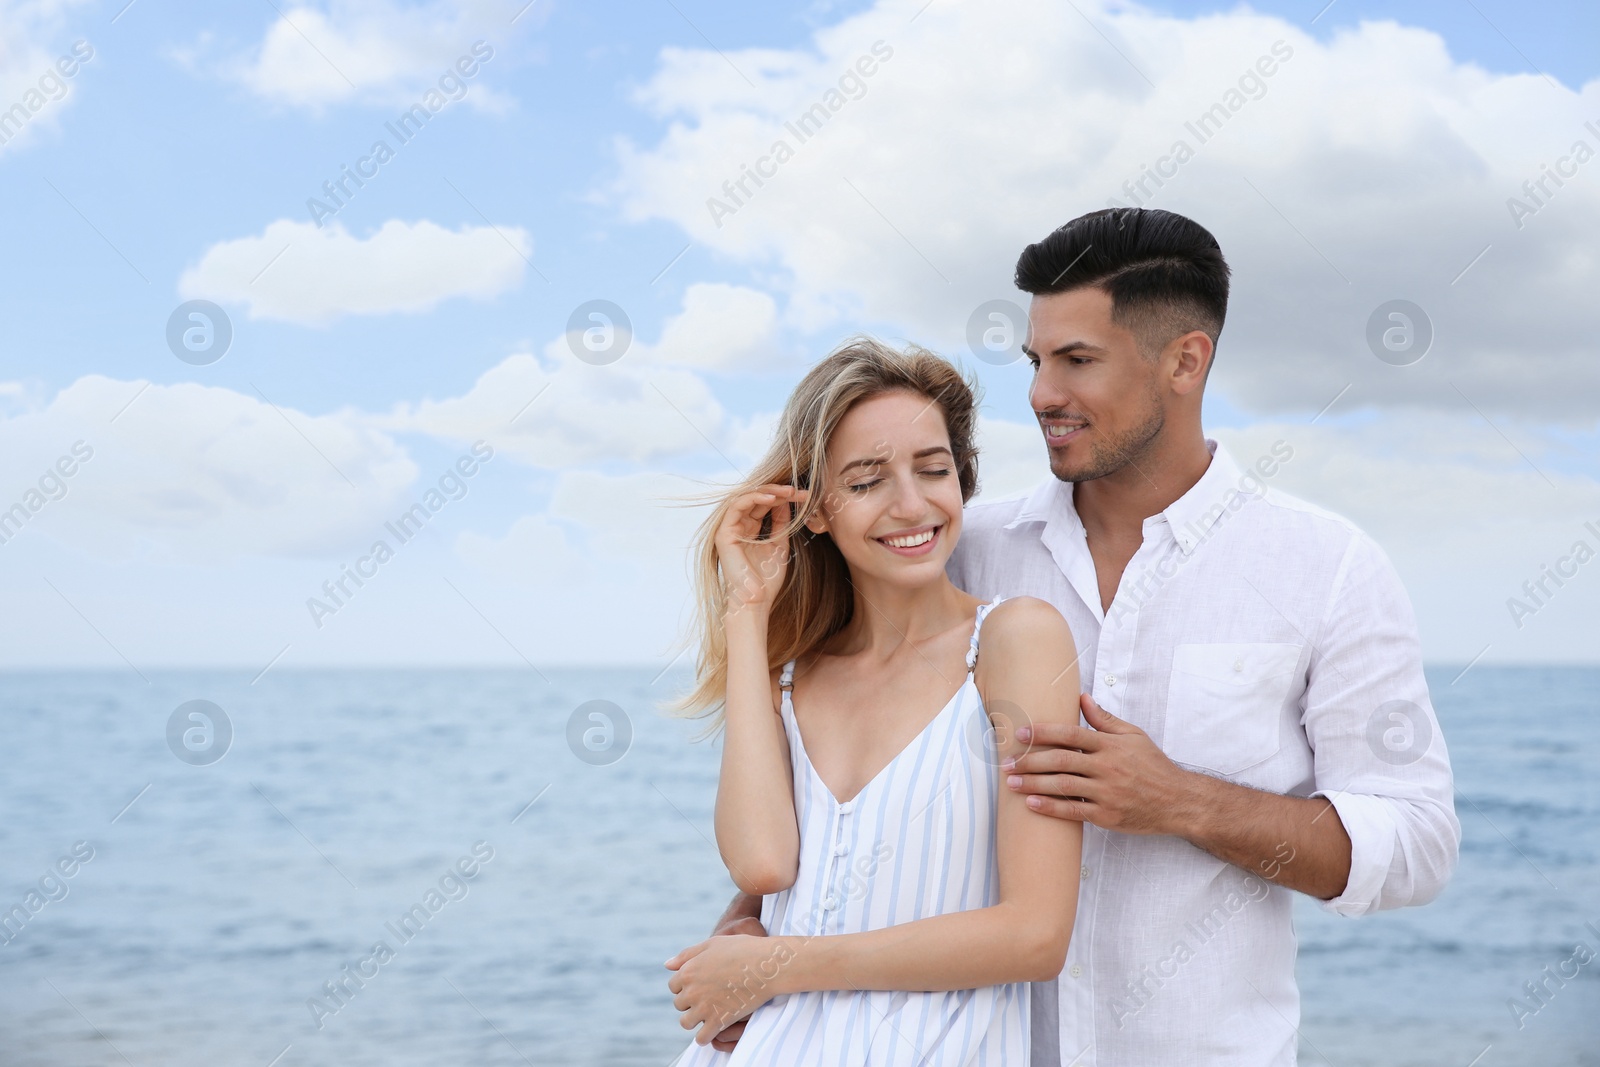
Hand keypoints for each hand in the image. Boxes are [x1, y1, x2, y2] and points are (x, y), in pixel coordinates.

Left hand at [666, 934, 788, 1045]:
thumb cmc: (742, 950)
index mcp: (688, 972)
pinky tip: (715, 1028)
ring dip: (695, 1020)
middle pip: (680, 1004)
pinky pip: (702, 1038)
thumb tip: (667, 965)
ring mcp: (704, 1008)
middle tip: (710, 997)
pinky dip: (706, 1036)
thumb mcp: (712, 944)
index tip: (702, 984)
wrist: (767, 965)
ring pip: (686, 1023)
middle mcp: (692, 991)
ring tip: (710, 1013)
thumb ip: (687, 955)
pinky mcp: (719, 1021)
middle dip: (691, 1002)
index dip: (687, 985)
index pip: (674, 986)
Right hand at [715, 484, 809, 612]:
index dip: (784, 497)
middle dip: (779, 492)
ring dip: (769, 492)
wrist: (757, 601)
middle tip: (798, 491)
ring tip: (788, 492)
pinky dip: (754, 498)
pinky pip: (737, 506)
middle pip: (756, 498)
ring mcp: (728, 529)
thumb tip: (786, 501)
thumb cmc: (767, 579)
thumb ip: (781, 523)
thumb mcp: (779, 544)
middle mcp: (737, 526)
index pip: (765, 505)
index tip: (804, 496)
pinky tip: (773, 498)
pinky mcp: (723, 533)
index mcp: (749, 528)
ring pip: (747, 497)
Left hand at [1003, 693, 1204, 834]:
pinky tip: (1030, 803)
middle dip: (1029, 760)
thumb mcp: (1133, 736)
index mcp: (1110, 745)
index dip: (1043, 733)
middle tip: (1006, 761)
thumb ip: (1105, 719)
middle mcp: (1107, 767)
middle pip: (1061, 761)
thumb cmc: (1153, 766)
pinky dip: (1050, 807)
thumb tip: (1082, 698)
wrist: (1178, 801)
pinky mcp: (1107, 815)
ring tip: (1010, 782)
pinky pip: (1073, 810)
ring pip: (1062, 785)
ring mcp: (1107, 792)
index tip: (1020, 733)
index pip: (1070, 734)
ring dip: (1032, 783)